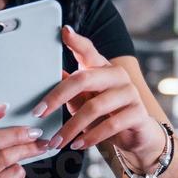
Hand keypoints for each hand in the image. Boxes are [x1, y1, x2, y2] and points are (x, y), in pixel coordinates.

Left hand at [34, 25, 166, 160]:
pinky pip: (110, 125)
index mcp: (102, 68)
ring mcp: (130, 93)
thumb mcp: (84, 102)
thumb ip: (70, 90)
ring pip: (94, 107)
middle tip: (39, 112)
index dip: (76, 41)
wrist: (137, 136)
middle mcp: (117, 75)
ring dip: (71, 127)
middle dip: (57, 97)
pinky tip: (78, 145)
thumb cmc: (106, 115)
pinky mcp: (138, 113)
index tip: (63, 32)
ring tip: (56, 141)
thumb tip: (51, 76)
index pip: (89, 50)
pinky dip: (90, 137)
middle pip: (84, 79)